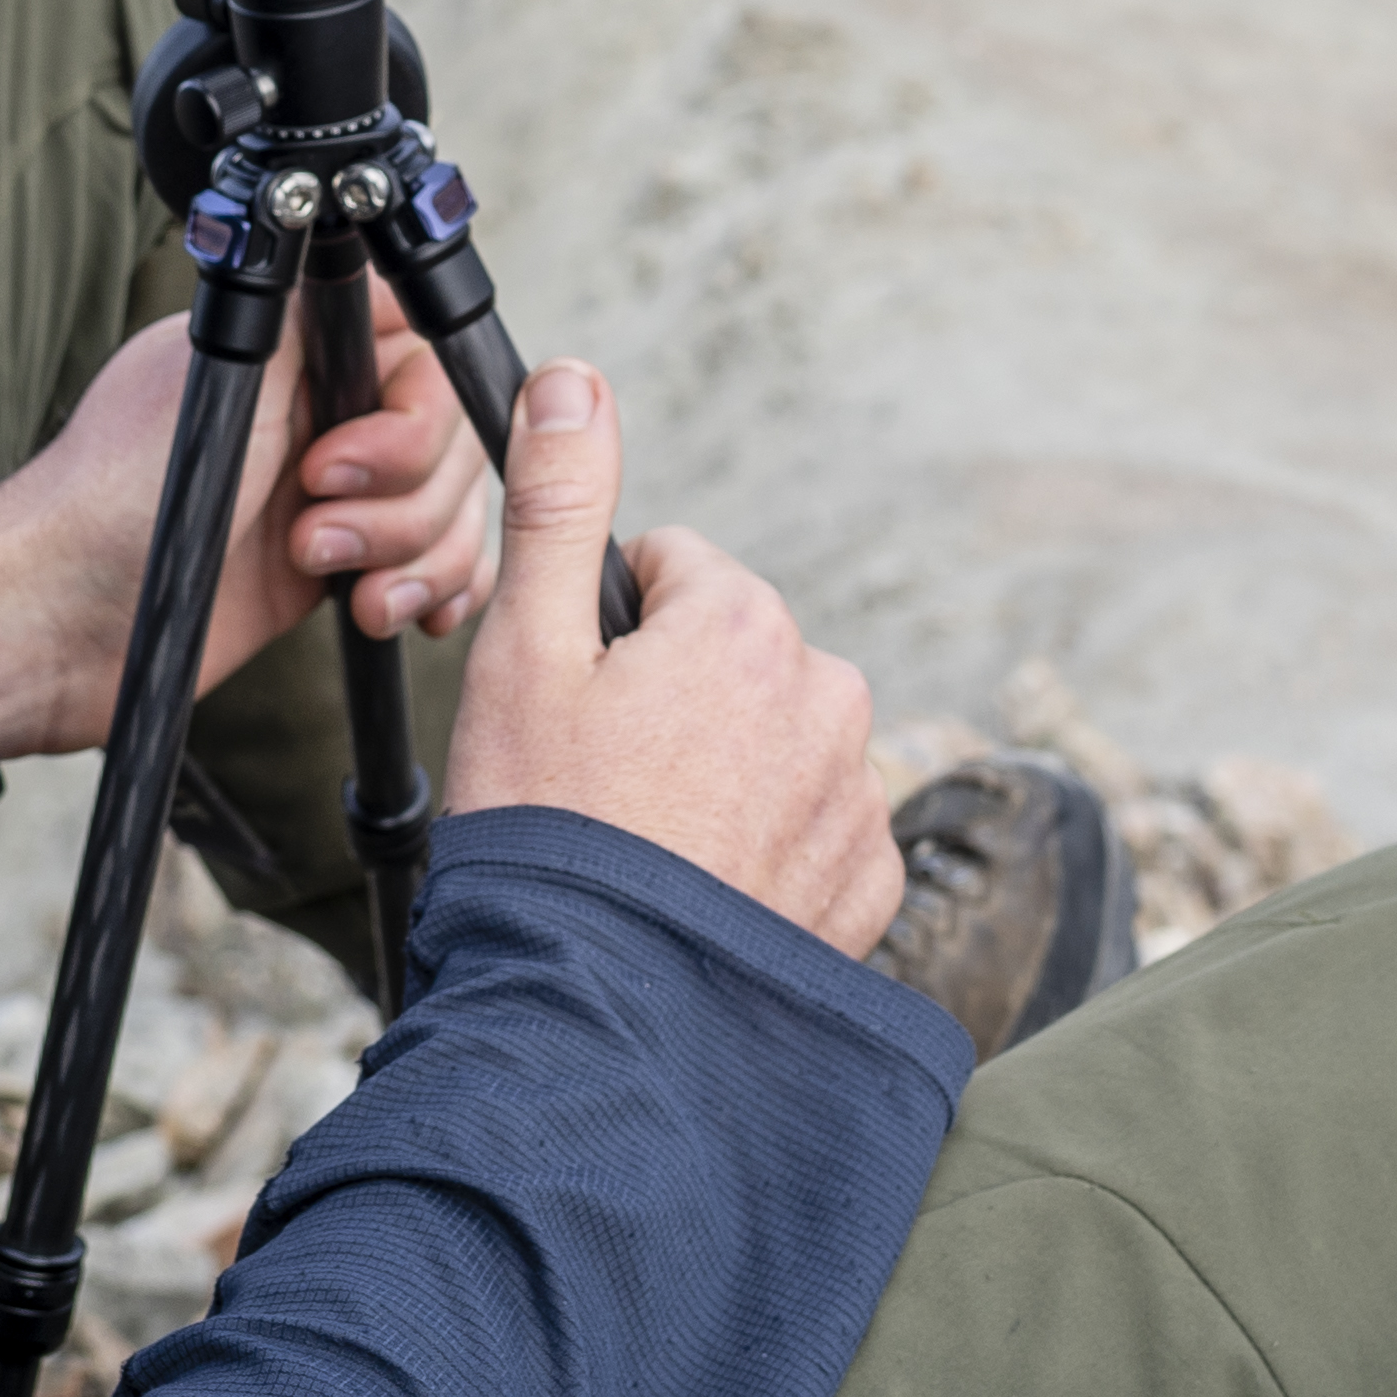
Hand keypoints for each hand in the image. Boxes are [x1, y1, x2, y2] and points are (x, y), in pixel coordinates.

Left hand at [0, 301, 500, 821]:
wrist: (65, 620)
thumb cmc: (116, 502)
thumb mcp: (223, 383)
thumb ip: (304, 317)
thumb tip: (350, 234)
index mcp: (300, 354)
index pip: (422, 355)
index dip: (409, 416)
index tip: (339, 460)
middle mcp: (324, 417)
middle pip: (449, 440)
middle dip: (404, 498)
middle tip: (313, 518)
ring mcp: (335, 496)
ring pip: (450, 508)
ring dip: (413, 554)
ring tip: (331, 575)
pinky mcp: (336, 568)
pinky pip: (430, 567)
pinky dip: (435, 588)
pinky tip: (404, 610)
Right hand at [437, 361, 897, 952]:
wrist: (595, 1019)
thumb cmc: (547, 833)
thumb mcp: (526, 648)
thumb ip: (559, 500)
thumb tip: (574, 377)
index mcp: (744, 622)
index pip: (673, 571)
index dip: (609, 633)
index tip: (578, 708)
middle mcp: (827, 692)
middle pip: (732, 654)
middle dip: (673, 700)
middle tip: (604, 786)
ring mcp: (857, 793)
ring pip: (775, 738)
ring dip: (724, 773)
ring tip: (649, 847)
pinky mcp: (870, 883)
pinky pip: (816, 827)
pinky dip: (765, 849)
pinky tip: (701, 891)